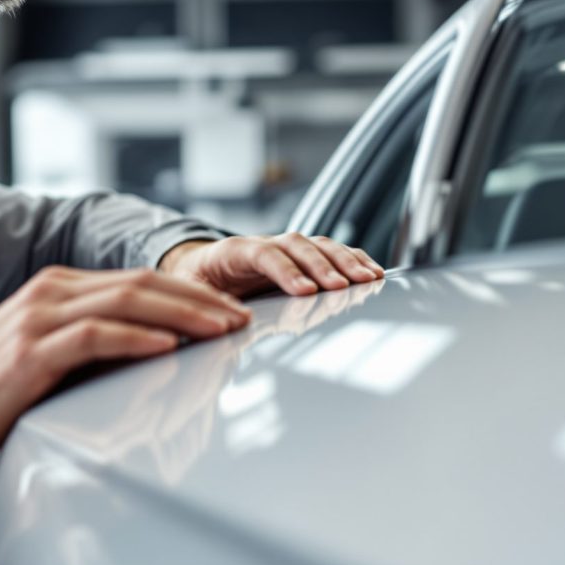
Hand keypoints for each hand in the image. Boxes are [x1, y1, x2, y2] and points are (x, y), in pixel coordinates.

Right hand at [0, 266, 251, 477]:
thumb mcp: (49, 361)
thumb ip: (94, 352)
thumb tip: (158, 360)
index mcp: (58, 290)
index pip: (139, 281)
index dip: (191, 294)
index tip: (231, 314)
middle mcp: (50, 293)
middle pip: (142, 283)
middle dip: (200, 300)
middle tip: (243, 319)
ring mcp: (38, 318)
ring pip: (126, 301)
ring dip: (183, 314)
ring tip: (221, 330)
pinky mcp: (29, 352)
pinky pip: (94, 336)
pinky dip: (137, 338)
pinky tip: (168, 346)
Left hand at [157, 233, 384, 297]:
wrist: (200, 267)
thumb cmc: (196, 284)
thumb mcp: (191, 295)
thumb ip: (206, 304)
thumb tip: (225, 320)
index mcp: (233, 252)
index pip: (263, 254)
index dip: (285, 271)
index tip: (305, 291)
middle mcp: (264, 244)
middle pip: (298, 246)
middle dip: (322, 266)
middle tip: (342, 287)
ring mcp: (285, 248)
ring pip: (319, 246)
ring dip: (345, 262)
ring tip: (368, 280)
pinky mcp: (301, 257)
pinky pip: (331, 253)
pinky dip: (354, 261)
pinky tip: (374, 273)